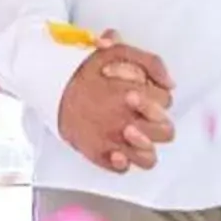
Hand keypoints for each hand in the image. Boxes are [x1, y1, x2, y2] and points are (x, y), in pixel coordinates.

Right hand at [57, 33, 174, 175]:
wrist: (51, 85)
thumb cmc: (84, 70)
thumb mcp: (119, 53)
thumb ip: (151, 63)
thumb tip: (170, 82)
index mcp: (139, 97)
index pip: (166, 102)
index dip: (156, 96)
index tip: (141, 92)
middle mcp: (130, 121)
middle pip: (165, 131)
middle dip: (156, 121)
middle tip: (139, 114)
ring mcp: (115, 141)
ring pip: (148, 157)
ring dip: (144, 146)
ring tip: (131, 134)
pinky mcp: (99, 154)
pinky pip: (122, 168)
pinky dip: (122, 161)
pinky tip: (116, 150)